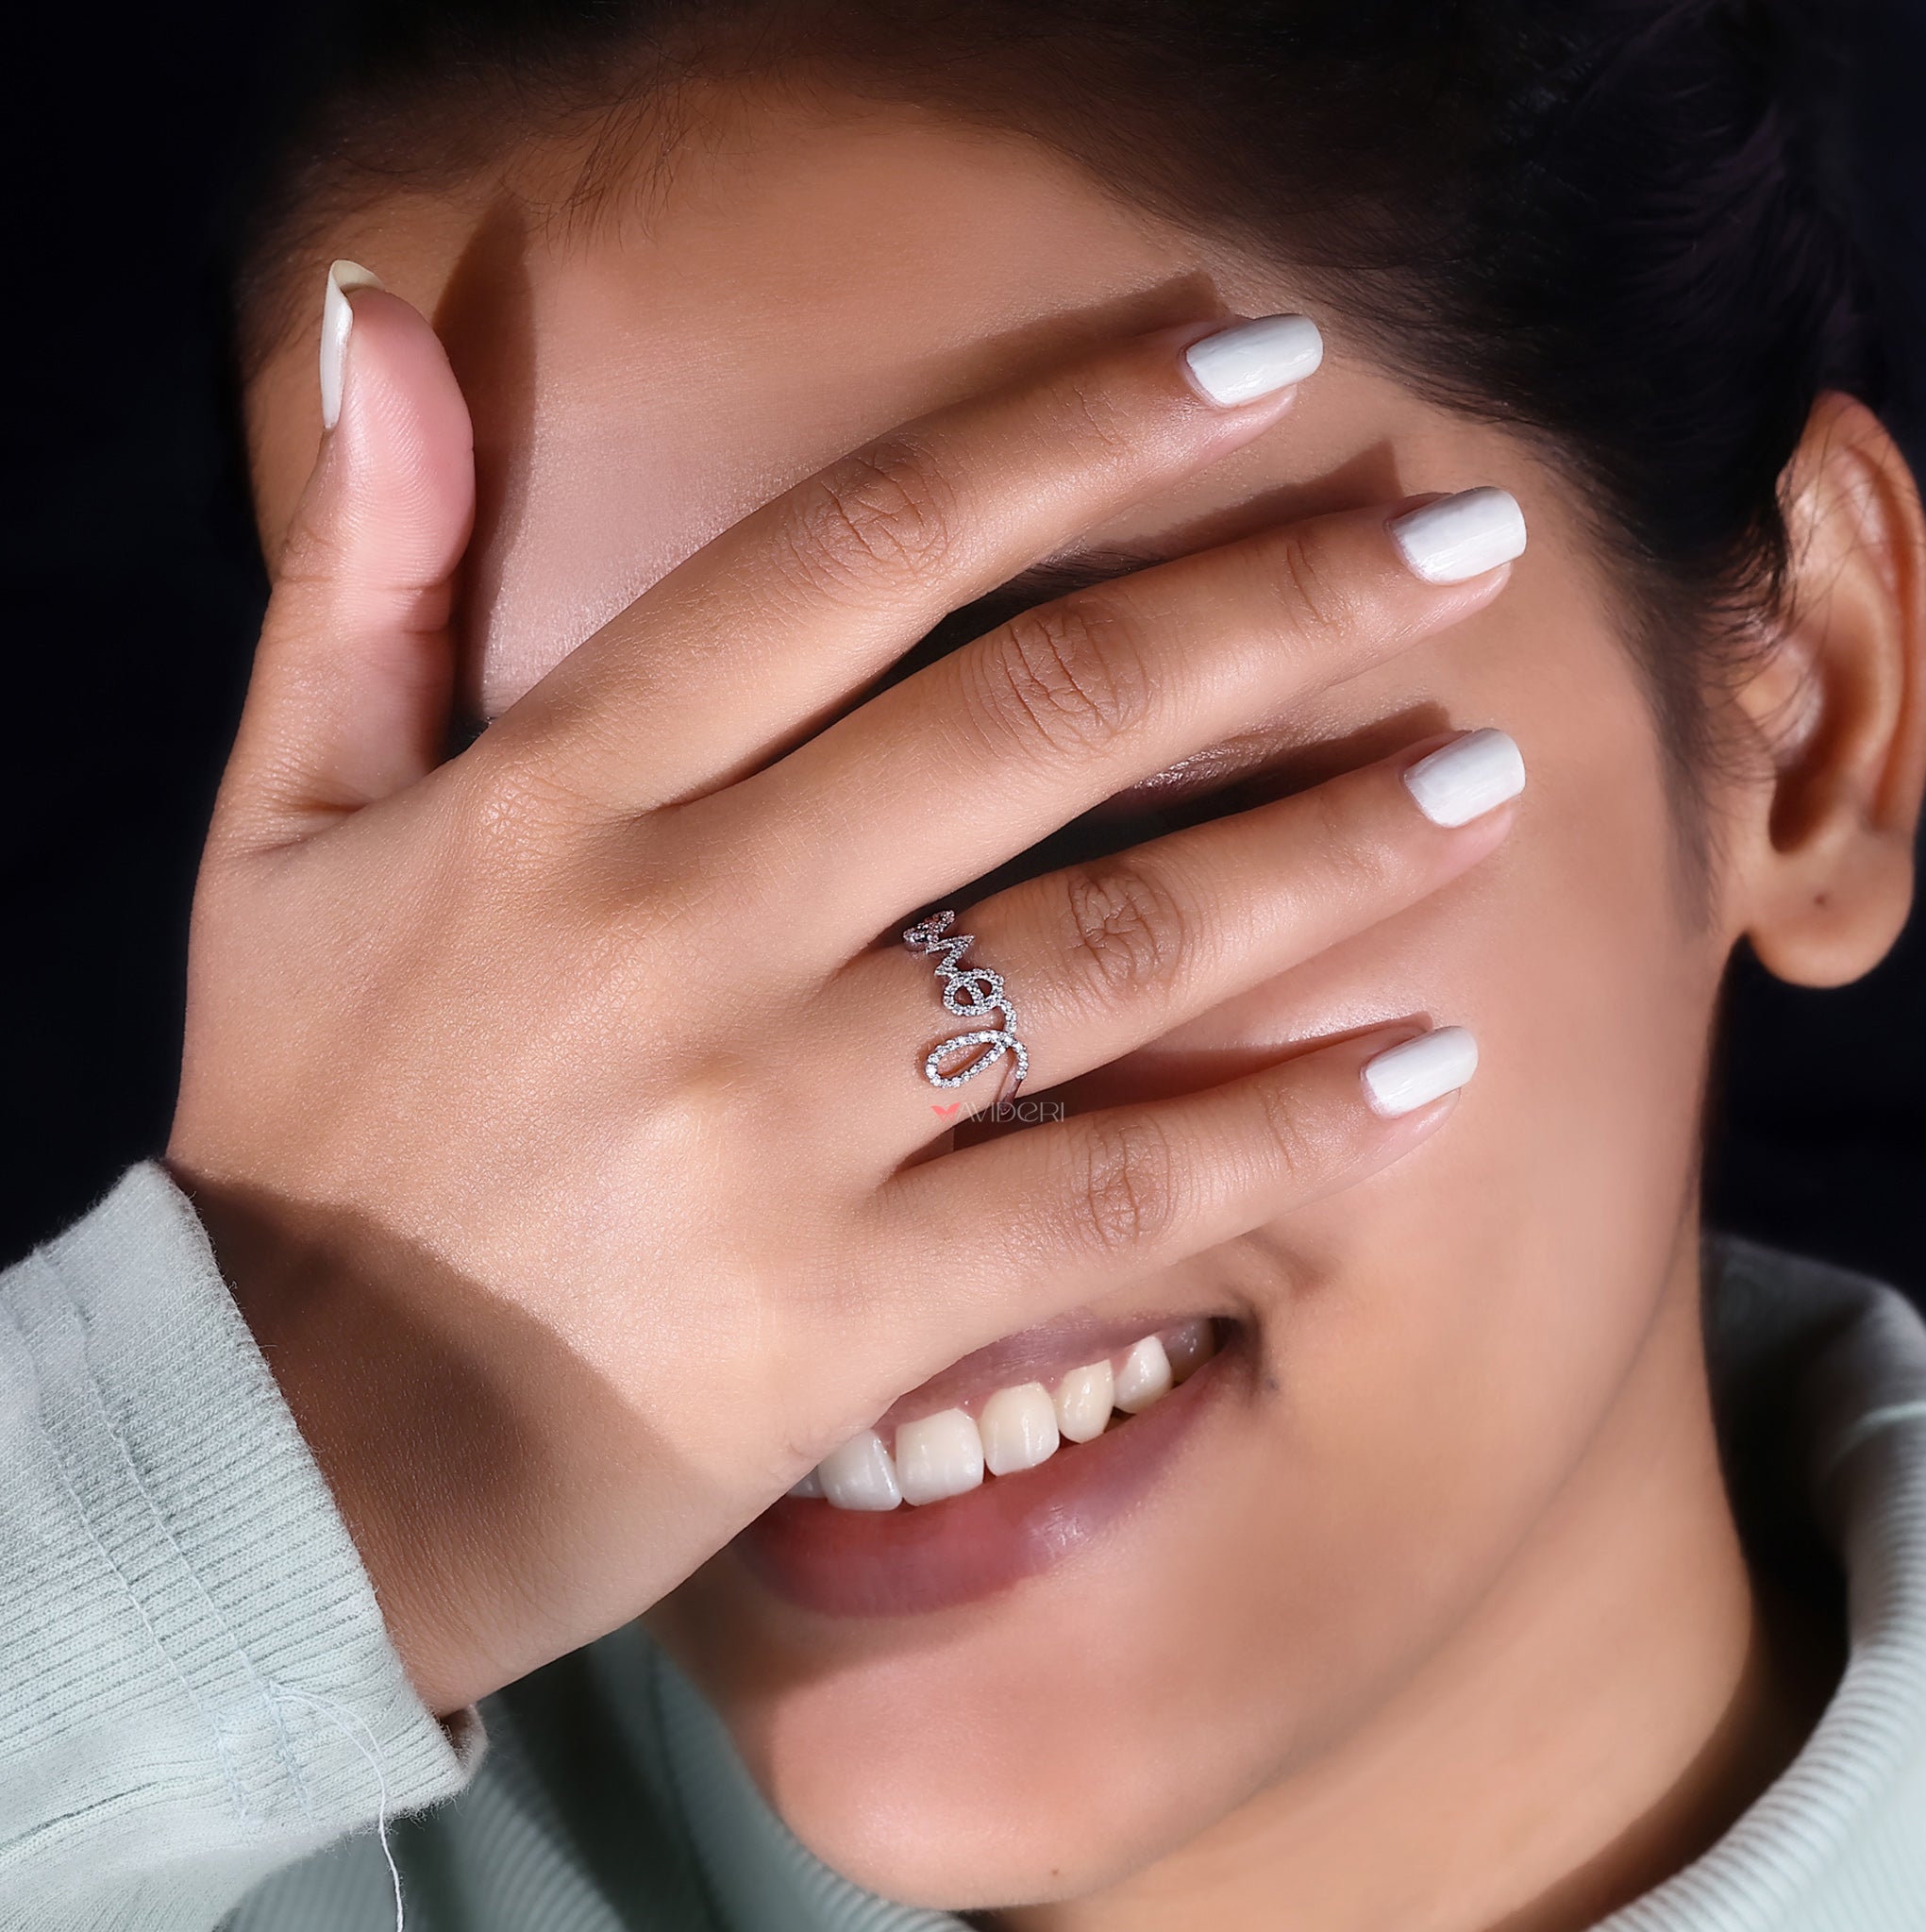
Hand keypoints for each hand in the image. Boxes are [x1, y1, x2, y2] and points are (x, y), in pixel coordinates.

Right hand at [169, 282, 1523, 1711]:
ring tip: (1489, 782)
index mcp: (559, 790)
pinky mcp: (844, 1306)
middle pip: (1040, 714)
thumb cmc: (301, 1127)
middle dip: (1278, 606)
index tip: (1267, 368)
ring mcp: (777, 1120)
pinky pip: (1107, 1192)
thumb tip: (393, 329)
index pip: (864, 546)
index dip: (1081, 433)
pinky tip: (1424, 1073)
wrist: (289, 1448)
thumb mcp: (276, 834)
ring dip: (1328, 851)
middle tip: (1467, 541)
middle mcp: (686, 924)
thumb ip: (357, 581)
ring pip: (1112, 948)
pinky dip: (1280, 1133)